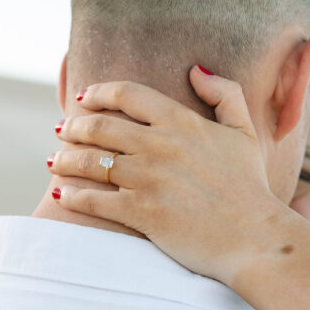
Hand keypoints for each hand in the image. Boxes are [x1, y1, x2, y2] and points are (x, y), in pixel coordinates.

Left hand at [49, 66, 287, 285]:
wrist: (255, 238)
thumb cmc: (251, 188)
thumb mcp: (244, 133)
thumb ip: (225, 94)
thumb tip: (196, 70)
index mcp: (182, 122)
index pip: (127, 94)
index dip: (99, 92)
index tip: (82, 99)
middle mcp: (160, 145)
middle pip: (100, 126)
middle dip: (73, 126)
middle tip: (61, 130)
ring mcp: (148, 179)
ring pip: (91, 161)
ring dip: (66, 159)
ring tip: (54, 161)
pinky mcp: (141, 212)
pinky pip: (94, 200)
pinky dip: (72, 196)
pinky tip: (62, 195)